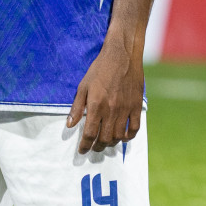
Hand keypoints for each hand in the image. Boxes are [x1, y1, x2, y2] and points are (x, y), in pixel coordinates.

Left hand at [67, 32, 143, 153]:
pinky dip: (129, 136)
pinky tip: (124, 137)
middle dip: (97, 147)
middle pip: (104, 138)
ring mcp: (125, 108)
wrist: (122, 55)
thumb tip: (69, 125)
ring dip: (111, 143)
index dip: (84, 146)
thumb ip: (77, 107)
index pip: (89, 134)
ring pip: (119, 136)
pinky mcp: (136, 105)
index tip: (82, 150)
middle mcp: (111, 110)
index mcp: (96, 106)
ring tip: (107, 142)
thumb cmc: (100, 69)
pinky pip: (135, 127)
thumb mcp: (83, 86)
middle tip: (94, 147)